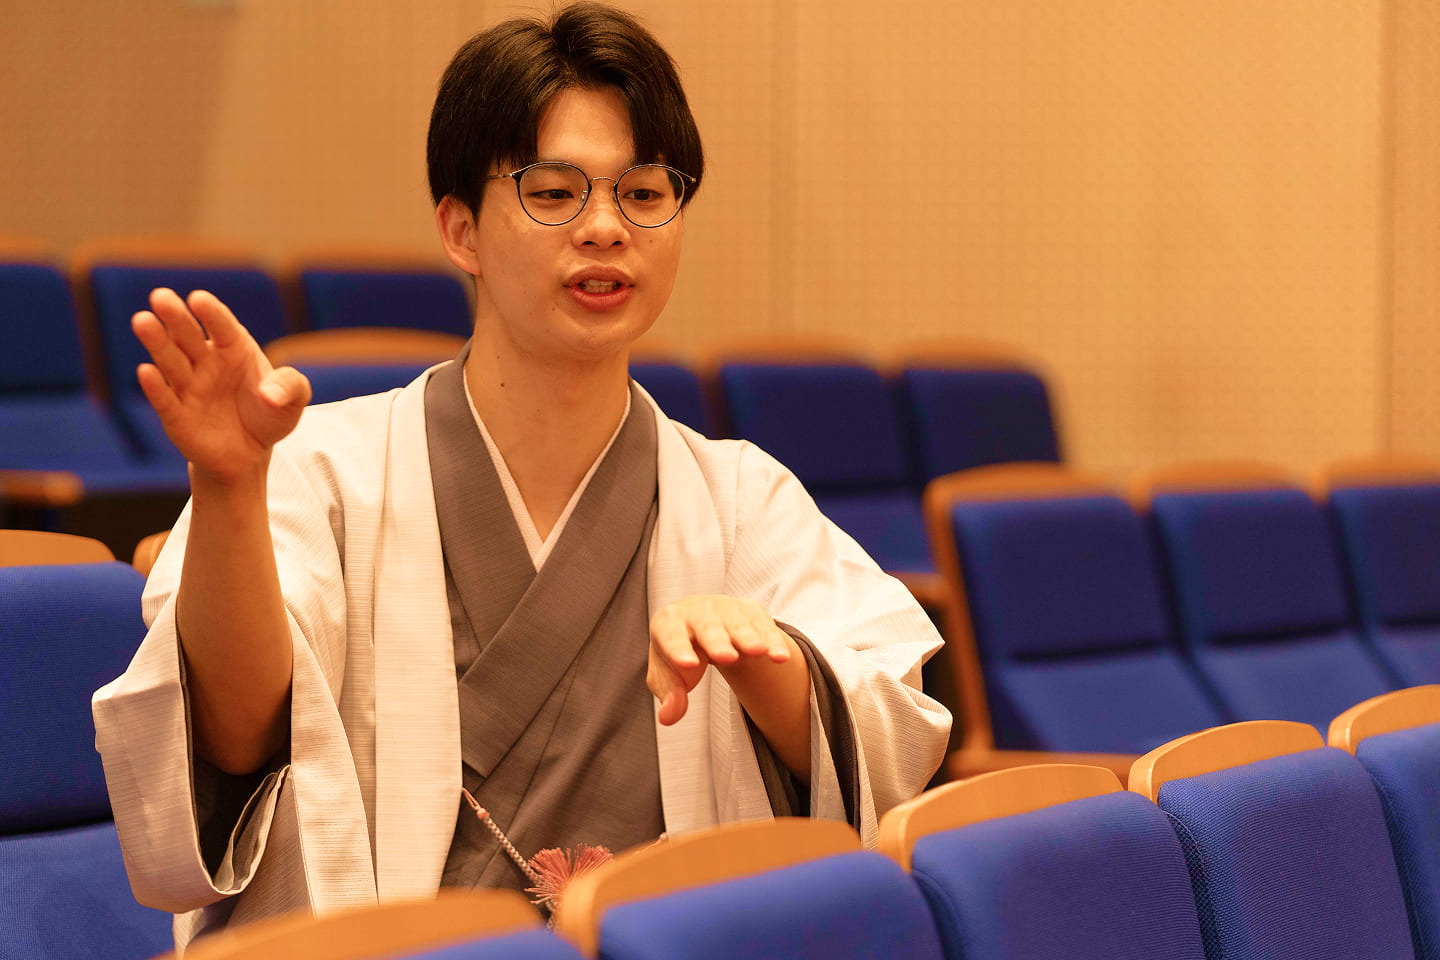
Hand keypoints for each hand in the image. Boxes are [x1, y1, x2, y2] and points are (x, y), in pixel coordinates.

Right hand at [133, 288, 310, 485]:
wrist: (249, 454)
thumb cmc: (269, 415)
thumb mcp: (293, 400)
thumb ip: (291, 387)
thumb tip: (270, 394)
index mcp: (234, 349)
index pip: (223, 327)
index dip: (211, 313)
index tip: (198, 299)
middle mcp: (207, 363)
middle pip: (189, 337)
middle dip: (175, 317)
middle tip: (161, 296)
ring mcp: (189, 388)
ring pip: (171, 361)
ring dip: (157, 342)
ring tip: (142, 321)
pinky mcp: (176, 416)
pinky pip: (164, 400)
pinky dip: (155, 387)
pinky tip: (146, 371)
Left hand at [647, 595, 794, 725]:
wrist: (701, 622)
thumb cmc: (682, 651)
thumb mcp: (667, 674)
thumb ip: (669, 694)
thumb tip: (668, 717)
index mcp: (669, 623)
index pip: (672, 637)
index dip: (679, 650)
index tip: (688, 665)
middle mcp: (698, 612)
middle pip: (708, 629)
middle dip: (718, 642)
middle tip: (727, 658)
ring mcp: (727, 610)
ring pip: (738, 625)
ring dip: (750, 638)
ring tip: (759, 652)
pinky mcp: (752, 613)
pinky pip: (764, 627)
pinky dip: (773, 642)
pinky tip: (781, 657)